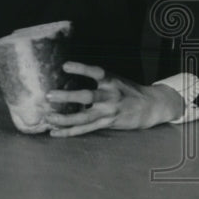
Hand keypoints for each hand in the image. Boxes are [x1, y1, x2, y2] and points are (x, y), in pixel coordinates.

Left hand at [43, 61, 184, 137]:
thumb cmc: (127, 90)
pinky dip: (69, 132)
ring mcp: (108, 112)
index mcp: (111, 81)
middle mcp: (109, 96)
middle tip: (49, 95)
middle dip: (67, 97)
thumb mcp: (115, 79)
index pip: (96, 72)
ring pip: (83, 118)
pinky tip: (55, 132)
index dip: (81, 68)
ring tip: (48, 117)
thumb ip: (96, 78)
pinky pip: (85, 130)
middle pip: (87, 97)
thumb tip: (66, 71)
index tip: (65, 65)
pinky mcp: (106, 124)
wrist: (150, 107)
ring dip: (64, 119)